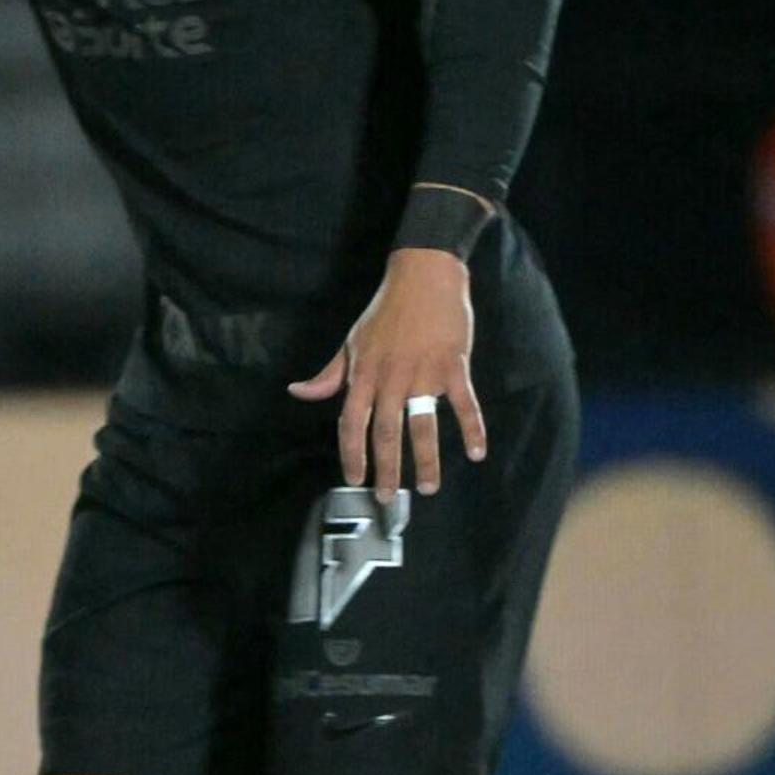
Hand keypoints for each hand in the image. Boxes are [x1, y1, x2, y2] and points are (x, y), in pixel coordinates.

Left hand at [290, 248, 482, 499]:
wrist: (423, 276)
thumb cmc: (384, 311)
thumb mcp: (351, 342)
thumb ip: (329, 374)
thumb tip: (297, 392)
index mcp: (363, 375)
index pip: (351, 424)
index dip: (351, 455)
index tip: (353, 480)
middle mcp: (390, 379)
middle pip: (386, 434)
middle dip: (386, 470)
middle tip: (388, 498)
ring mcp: (423, 374)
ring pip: (422, 427)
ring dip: (426, 461)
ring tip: (428, 488)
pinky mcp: (453, 366)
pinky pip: (465, 405)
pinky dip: (473, 430)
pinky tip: (477, 454)